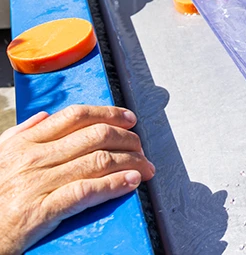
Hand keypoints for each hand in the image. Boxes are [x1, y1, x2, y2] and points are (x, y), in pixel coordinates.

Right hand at [0, 105, 154, 254]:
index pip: (76, 116)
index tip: (129, 119)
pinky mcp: (41, 211)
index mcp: (25, 143)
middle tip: (141, 148)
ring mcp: (38, 184)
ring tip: (144, 167)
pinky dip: (114, 185)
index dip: (109, 113)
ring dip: (130, 162)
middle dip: (127, 139)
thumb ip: (19, 134)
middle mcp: (33, 159)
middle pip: (95, 136)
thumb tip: (44, 116)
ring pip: (97, 161)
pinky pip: (86, 191)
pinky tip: (130, 182)